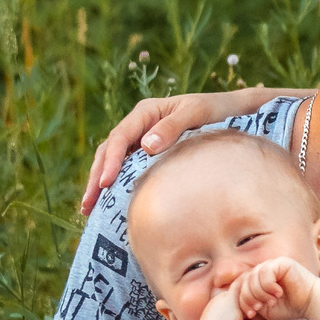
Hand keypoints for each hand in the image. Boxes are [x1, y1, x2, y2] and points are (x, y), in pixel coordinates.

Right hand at [77, 86, 283, 212]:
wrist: (233, 109)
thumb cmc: (216, 109)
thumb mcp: (197, 113)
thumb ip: (172, 128)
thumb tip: (145, 146)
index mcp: (146, 112)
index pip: (120, 138)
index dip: (110, 161)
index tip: (105, 184)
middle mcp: (139, 125)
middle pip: (108, 151)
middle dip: (96, 178)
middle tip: (87, 205)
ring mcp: (142, 139)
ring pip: (112, 161)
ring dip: (99, 183)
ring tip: (88, 210)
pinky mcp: (149, 153)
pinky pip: (126, 168)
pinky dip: (115, 185)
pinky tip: (110, 204)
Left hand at [231, 256, 316, 319]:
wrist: (310, 303)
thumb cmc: (289, 307)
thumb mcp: (265, 308)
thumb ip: (252, 302)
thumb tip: (235, 301)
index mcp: (259, 278)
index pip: (242, 286)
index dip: (243, 300)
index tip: (251, 314)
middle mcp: (264, 269)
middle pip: (245, 281)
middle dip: (249, 297)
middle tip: (258, 309)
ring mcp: (272, 264)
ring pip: (254, 277)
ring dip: (260, 293)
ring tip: (271, 302)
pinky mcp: (281, 262)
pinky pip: (266, 272)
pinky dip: (269, 286)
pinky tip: (278, 294)